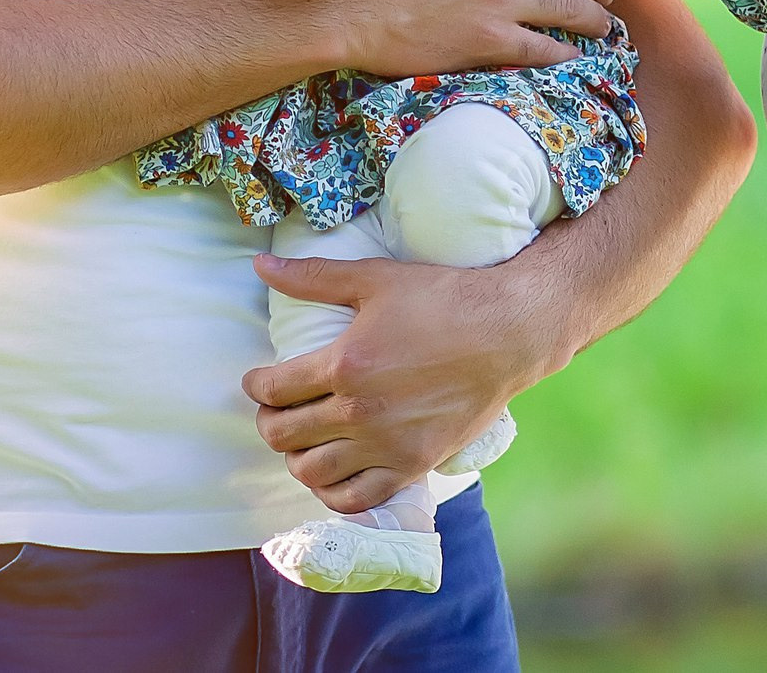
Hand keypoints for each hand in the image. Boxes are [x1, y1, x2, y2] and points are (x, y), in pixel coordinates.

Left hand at [243, 253, 561, 512]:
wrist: (510, 332)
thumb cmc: (444, 298)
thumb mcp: (377, 278)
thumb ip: (314, 277)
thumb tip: (260, 267)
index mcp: (345, 364)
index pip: (274, 390)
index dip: (256, 386)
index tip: (258, 381)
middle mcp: (360, 412)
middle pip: (284, 434)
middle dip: (269, 421)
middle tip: (275, 408)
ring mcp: (387, 444)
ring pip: (311, 471)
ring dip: (295, 456)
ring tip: (301, 438)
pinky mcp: (413, 464)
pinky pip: (355, 498)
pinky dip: (331, 491)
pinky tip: (331, 472)